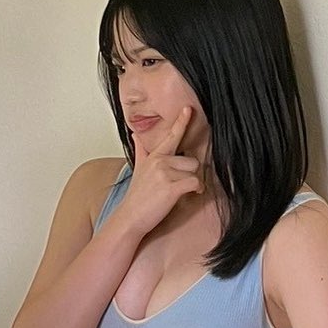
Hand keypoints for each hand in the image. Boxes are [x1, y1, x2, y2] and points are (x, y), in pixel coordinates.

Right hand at [119, 107, 203, 235]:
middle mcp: (159, 160)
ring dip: (193, 182)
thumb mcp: (138, 169)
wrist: (130, 218)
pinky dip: (196, 190)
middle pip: (191, 160)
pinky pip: (195, 182)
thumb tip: (135, 134)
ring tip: (181, 191)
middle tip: (179, 185)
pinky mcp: (171, 186)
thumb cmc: (137, 197)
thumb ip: (141, 150)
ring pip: (195, 171)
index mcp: (154, 156)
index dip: (181, 121)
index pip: (171, 136)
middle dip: (189, 174)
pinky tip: (189, 195)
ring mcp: (165, 172)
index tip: (189, 109)